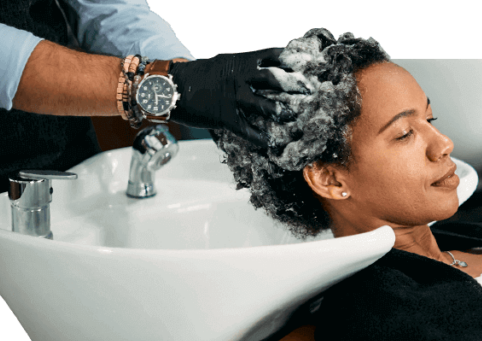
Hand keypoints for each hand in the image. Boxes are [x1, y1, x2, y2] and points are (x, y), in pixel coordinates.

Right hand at [167, 47, 310, 146]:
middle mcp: (239, 77)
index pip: (273, 55)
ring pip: (263, 104)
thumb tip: (271, 68)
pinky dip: (261, 138)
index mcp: (242, 62)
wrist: (171, 86)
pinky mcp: (225, 117)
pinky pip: (247, 130)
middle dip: (295, 84)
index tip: (311, 60)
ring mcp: (232, 97)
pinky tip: (272, 143)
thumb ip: (247, 66)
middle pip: (273, 79)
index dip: (293, 58)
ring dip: (281, 111)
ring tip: (294, 116)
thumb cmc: (201, 75)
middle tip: (311, 90)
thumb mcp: (226, 63)